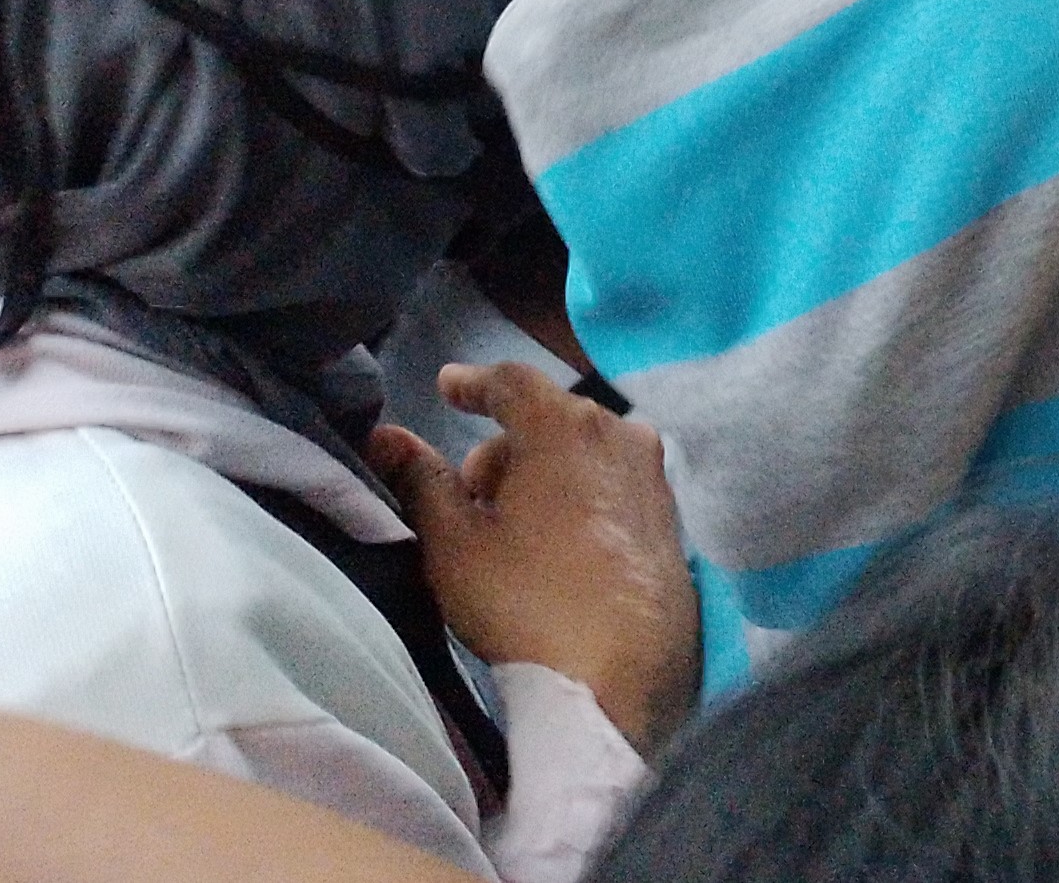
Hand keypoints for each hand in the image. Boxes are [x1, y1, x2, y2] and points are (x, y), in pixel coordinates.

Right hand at [365, 362, 696, 758]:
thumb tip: (386, 437)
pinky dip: (581, 498)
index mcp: (565, 427)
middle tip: (471, 496)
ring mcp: (654, 478)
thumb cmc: (525, 602)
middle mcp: (621, 436)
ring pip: (586, 454)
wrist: (620, 678)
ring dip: (545, 474)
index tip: (448, 386)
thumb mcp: (454, 544)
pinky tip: (559, 549)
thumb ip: (421, 482)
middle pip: (550, 419)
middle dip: (505, 447)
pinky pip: (614, 487)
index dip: (474, 382)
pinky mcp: (672, 521)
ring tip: (512, 531)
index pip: (513, 382)